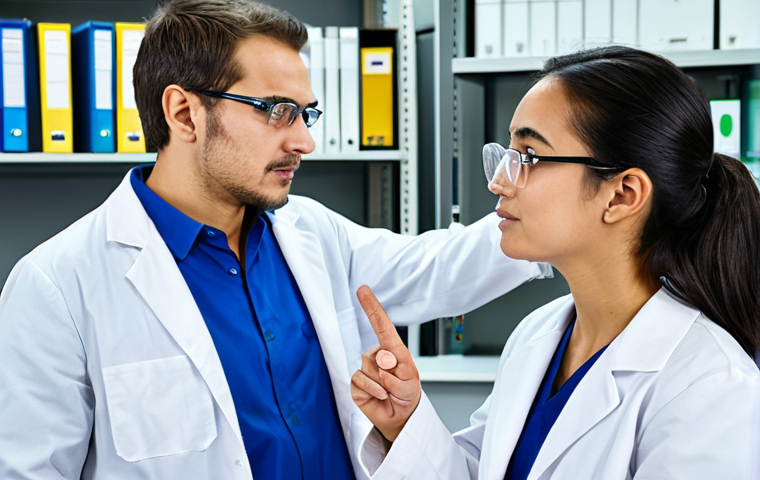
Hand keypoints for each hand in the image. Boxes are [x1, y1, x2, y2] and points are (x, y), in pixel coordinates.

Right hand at [351, 285, 420, 441]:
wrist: (398, 416)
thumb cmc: (407, 394)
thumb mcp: (411, 382)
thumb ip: (398, 373)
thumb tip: (382, 366)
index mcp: (393, 350)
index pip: (382, 325)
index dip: (372, 307)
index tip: (363, 290)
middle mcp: (377, 356)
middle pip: (376, 353)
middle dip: (388, 369)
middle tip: (397, 382)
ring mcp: (365, 368)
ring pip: (368, 368)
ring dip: (383, 383)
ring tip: (390, 391)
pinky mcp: (355, 382)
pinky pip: (359, 380)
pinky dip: (373, 389)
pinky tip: (380, 395)